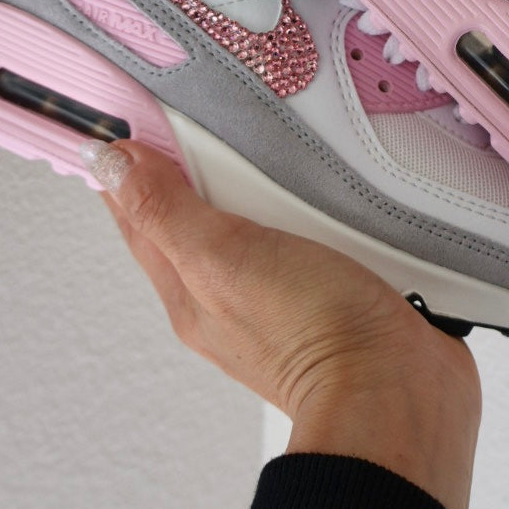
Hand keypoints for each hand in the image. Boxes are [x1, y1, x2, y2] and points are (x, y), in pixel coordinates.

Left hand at [82, 140, 482, 508]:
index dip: (130, 167)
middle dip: (194, 170)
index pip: (141, 218)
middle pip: (196, 218)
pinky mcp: (336, 291)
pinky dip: (311, 212)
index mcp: (189, 289)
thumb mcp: (222, 256)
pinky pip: (311, 240)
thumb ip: (166, 211)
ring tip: (261, 147)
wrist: (398, 388)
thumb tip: (109, 165)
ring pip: (257, 227)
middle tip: (196, 121)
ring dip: (260, 190)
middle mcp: (229, 296)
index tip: (132, 120)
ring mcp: (284, 295)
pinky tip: (325, 194)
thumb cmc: (313, 334)